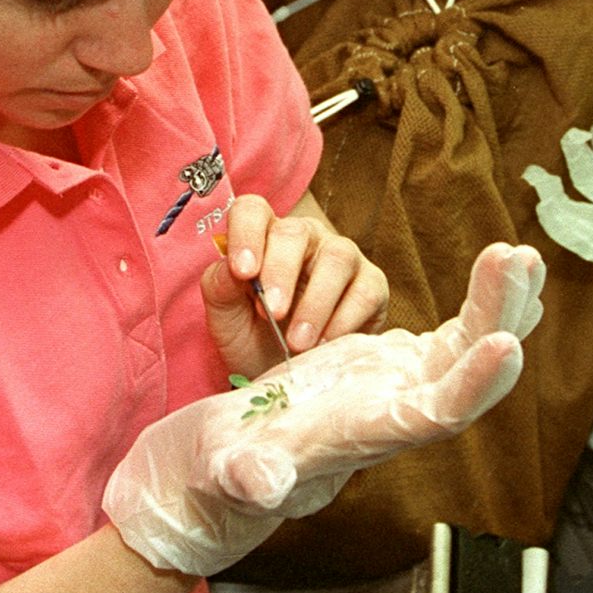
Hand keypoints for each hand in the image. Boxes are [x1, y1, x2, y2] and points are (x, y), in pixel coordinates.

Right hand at [107, 242, 544, 577]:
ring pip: (473, 344)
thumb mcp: (232, 468)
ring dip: (502, 300)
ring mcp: (411, 387)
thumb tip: (259, 484)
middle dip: (501, 314)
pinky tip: (509, 274)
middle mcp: (405, 412)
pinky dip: (485, 303)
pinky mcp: (404, 366)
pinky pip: (460, 334)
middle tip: (520, 260)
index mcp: (372, 434)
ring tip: (525, 255)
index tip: (508, 343)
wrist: (238, 462)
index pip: (439, 414)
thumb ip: (249, 477)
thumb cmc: (232, 466)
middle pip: (469, 366)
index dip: (475, 383)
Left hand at [201, 193, 387, 378]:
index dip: (246, 234)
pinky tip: (325, 344)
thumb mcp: (226, 318)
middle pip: (295, 233)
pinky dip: (344, 320)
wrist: (290, 380)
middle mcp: (305, 238)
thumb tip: (230, 268)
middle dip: (281, 272)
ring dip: (315, 302)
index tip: (242, 271)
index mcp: (263, 236)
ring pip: (337, 257)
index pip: (253, 212)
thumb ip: (220, 288)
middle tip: (272, 313)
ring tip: (297, 342)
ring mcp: (342, 258)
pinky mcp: (371, 285)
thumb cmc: (255, 338)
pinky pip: (365, 291)